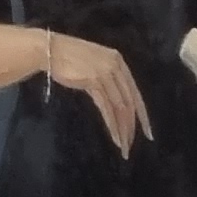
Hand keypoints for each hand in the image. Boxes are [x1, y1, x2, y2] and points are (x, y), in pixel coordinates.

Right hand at [44, 32, 150, 153]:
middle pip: (130, 102)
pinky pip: (107, 107)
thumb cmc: (68, 58)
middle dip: (132, 126)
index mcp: (119, 62)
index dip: (142, 115)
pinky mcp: (94, 80)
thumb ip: (107, 81)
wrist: (49, 49)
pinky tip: (114, 136)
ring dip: (123, 129)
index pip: (135, 94)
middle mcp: (116, 67)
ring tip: (123, 146)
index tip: (147, 132)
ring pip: (120, 107)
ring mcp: (106, 73)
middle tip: (131, 145)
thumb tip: (115, 103)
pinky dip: (112, 124)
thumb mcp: (94, 67)